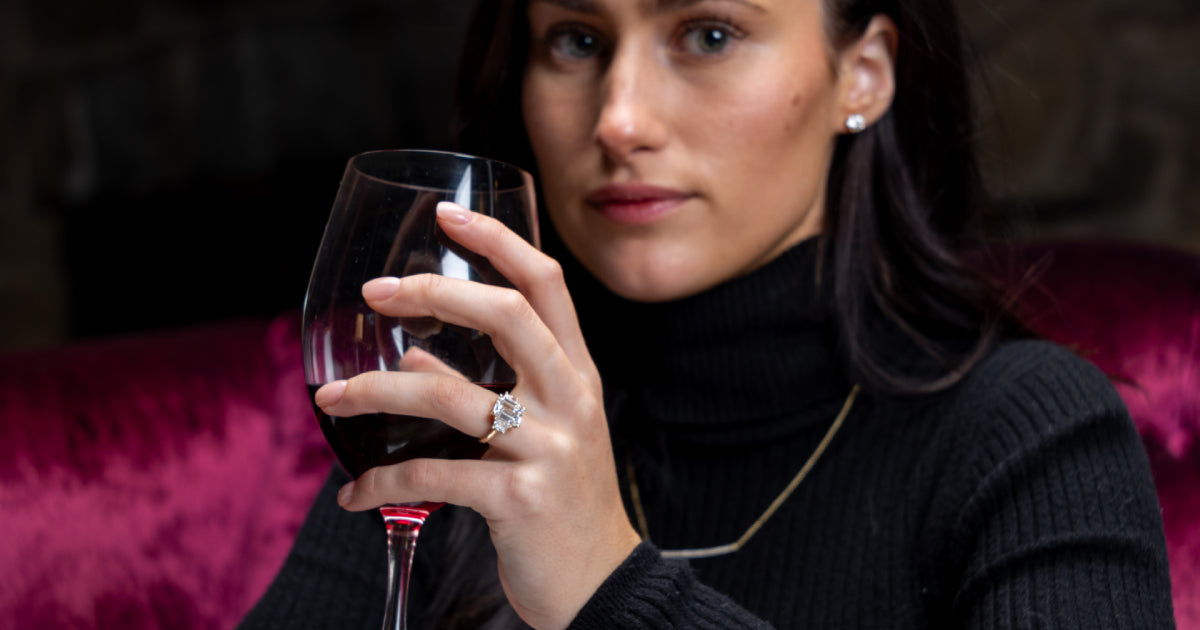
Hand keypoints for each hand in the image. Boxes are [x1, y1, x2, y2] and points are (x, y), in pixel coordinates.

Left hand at [313, 202, 642, 629]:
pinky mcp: (519, 497)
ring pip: (449, 395)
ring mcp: (549, 447)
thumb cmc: (565, 503)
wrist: (602, 586)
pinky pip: (432, 475)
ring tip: (331, 398)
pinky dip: (382, 483)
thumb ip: (488, 388)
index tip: (448, 214)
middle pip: (507, 315)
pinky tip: (354, 495)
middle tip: (375, 292)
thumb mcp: (541, 435)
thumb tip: (415, 352)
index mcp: (578, 375)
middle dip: (433, 292)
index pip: (546, 286)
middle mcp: (571, 400)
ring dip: (377, 390)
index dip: (498, 241)